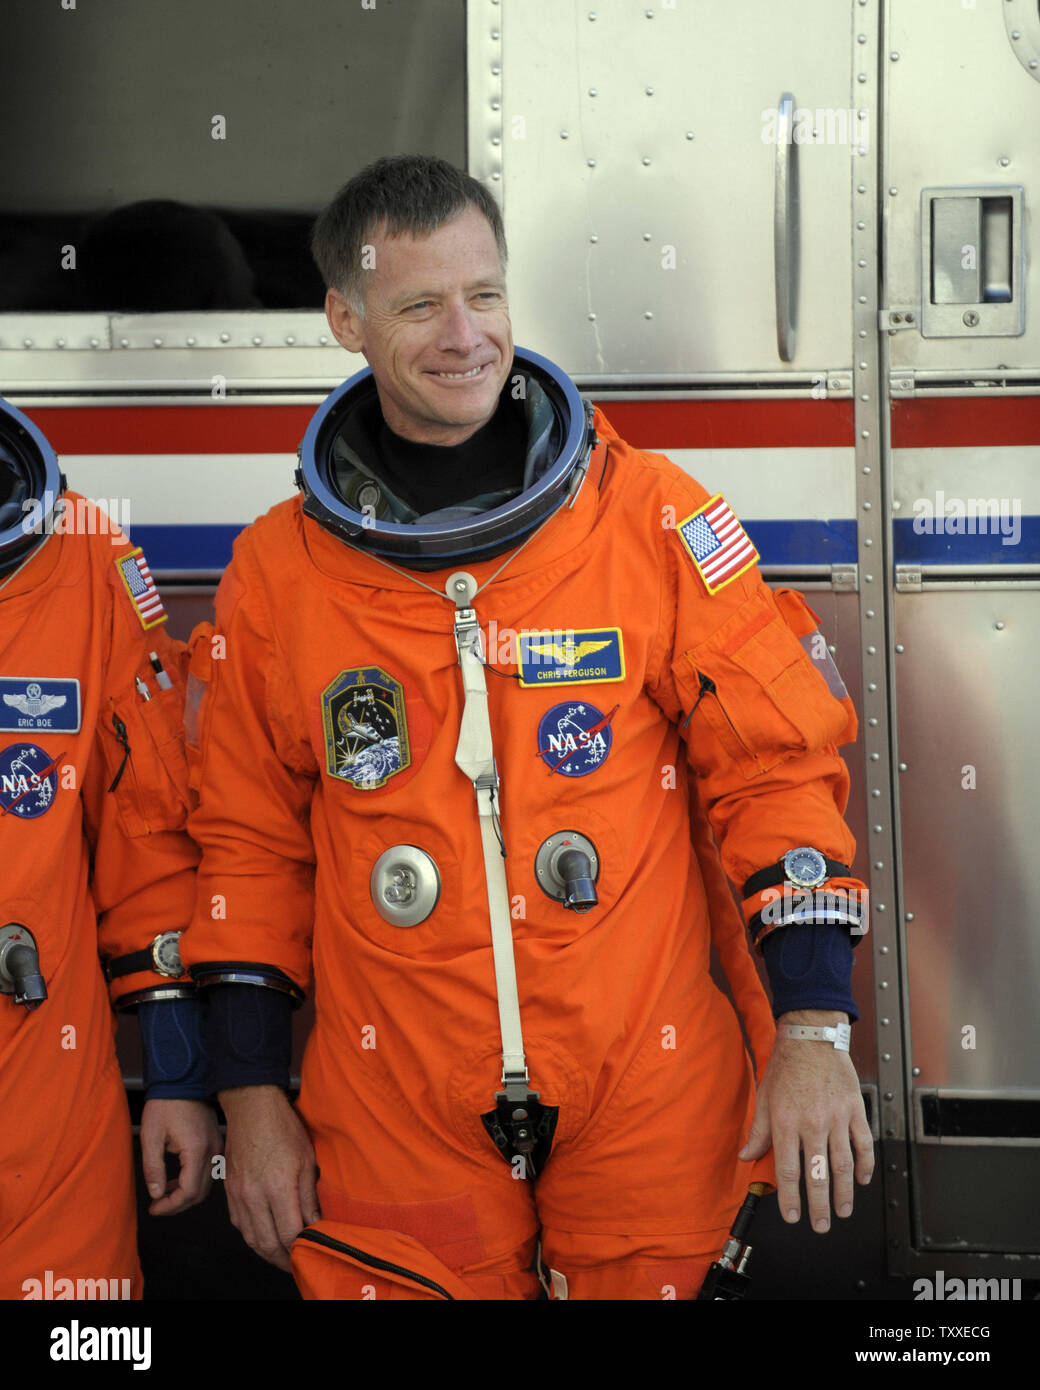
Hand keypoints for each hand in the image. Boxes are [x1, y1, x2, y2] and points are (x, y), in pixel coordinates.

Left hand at [140, 1098, 221, 1215]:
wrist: (184, 1079)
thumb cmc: (166, 1104)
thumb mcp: (151, 1135)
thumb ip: (153, 1168)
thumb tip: (156, 1193)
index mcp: (197, 1150)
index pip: (189, 1191)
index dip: (171, 1205)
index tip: (154, 1208)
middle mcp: (212, 1150)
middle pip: (199, 1192)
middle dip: (177, 1204)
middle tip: (157, 1207)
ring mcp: (216, 1146)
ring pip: (205, 1184)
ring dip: (185, 1194)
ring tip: (163, 1194)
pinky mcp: (216, 1142)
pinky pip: (207, 1171)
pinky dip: (192, 1181)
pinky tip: (176, 1180)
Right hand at [219, 1085, 320, 1271]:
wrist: (250, 1107)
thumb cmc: (283, 1127)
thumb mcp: (306, 1158)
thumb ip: (309, 1196)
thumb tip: (315, 1224)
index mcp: (277, 1187)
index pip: (289, 1234)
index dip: (301, 1248)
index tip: (312, 1251)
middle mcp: (254, 1196)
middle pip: (267, 1243)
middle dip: (284, 1259)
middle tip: (298, 1264)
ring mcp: (238, 1195)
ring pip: (251, 1238)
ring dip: (267, 1252)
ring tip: (283, 1257)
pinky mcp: (229, 1192)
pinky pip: (239, 1225)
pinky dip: (253, 1237)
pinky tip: (265, 1237)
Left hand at [738, 1010, 873, 1230]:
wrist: (811, 1036)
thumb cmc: (786, 1065)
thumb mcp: (764, 1097)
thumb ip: (758, 1131)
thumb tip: (746, 1156)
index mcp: (786, 1122)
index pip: (788, 1170)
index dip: (790, 1197)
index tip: (792, 1216)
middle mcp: (811, 1123)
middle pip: (817, 1174)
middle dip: (819, 1205)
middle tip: (821, 1225)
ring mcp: (836, 1117)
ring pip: (843, 1164)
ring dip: (844, 1192)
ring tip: (843, 1211)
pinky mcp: (854, 1109)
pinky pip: (863, 1142)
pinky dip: (864, 1164)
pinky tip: (862, 1179)